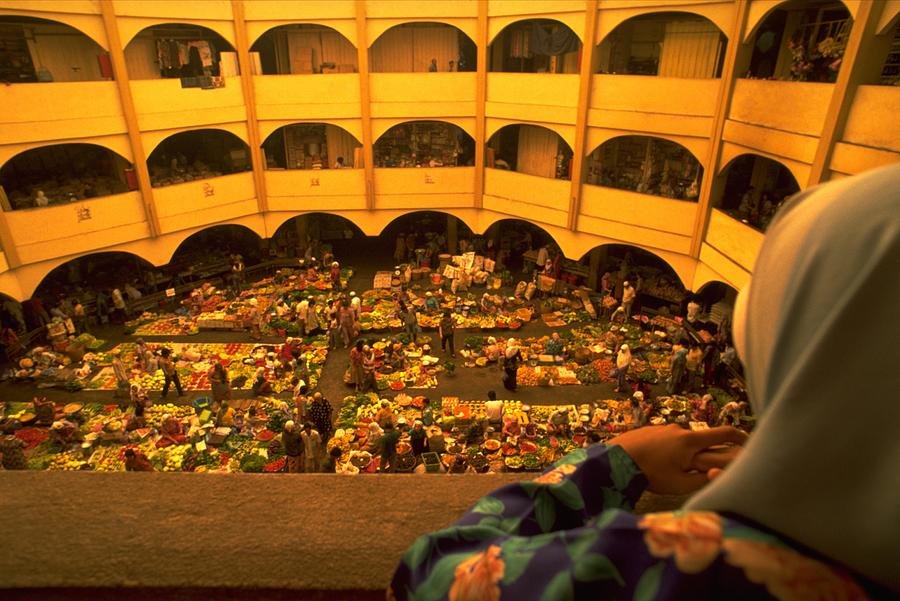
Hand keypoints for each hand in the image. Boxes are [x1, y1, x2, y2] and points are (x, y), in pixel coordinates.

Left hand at [608, 424, 746, 494]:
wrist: (614, 458)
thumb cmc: (649, 473)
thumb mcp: (680, 484)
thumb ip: (702, 480)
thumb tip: (719, 475)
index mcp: (691, 440)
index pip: (724, 433)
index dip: (740, 437)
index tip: (751, 442)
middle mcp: (680, 429)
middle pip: (702, 441)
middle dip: (706, 454)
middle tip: (701, 469)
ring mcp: (664, 427)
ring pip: (682, 443)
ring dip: (683, 455)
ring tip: (669, 471)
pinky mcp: (650, 430)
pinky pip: (667, 441)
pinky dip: (669, 452)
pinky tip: (657, 465)